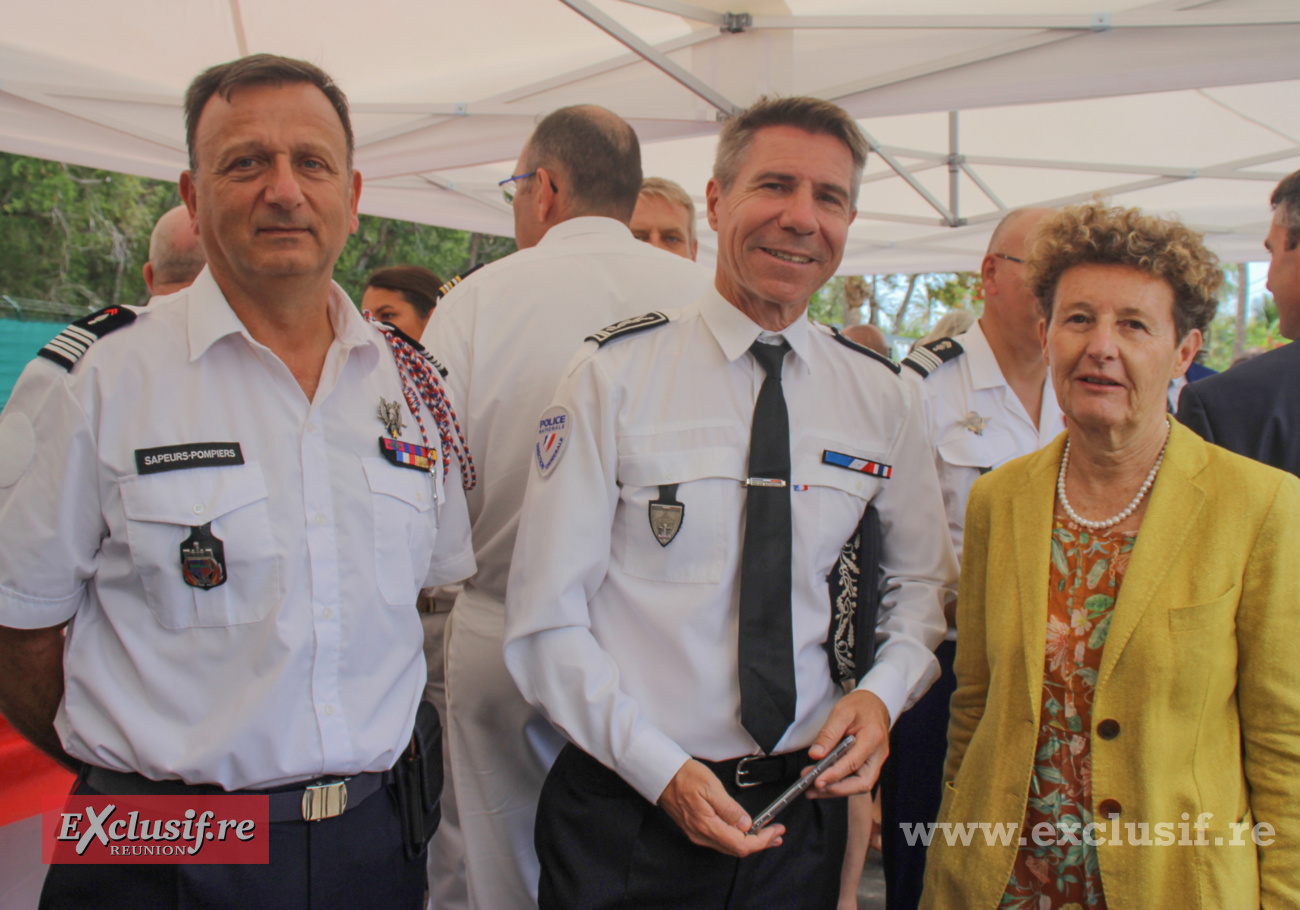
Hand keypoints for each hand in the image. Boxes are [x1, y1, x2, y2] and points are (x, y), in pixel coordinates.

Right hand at [657, 759, 784, 856]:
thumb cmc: (684, 777)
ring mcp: (698, 834)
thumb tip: (746, 824)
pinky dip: (737, 838)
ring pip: (729, 847)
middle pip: (737, 850)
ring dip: (750, 842)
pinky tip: (745, 830)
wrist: (662, 775)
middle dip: (760, 843)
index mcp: (707, 826)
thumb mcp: (711, 787)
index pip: (741, 845)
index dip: (762, 841)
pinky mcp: (696, 829)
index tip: (775, 831)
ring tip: (766, 833)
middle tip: (776, 834)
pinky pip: (721, 840)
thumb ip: (730, 809)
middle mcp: (702, 835)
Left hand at [804, 689, 890, 798]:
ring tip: (812, 789)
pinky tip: (823, 783)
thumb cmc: (860, 706)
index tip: (817, 780)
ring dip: (835, 790)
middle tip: (812, 788)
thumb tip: (816, 755)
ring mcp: (875, 762)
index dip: (834, 775)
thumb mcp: (841, 713)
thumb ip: (828, 734)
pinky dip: (839, 784)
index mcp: (873, 738)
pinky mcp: (870, 765)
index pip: (853, 763)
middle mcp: (878, 754)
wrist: (875, 704)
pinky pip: (856, 780)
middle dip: (836, 789)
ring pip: (859, 785)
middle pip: (861, 783)